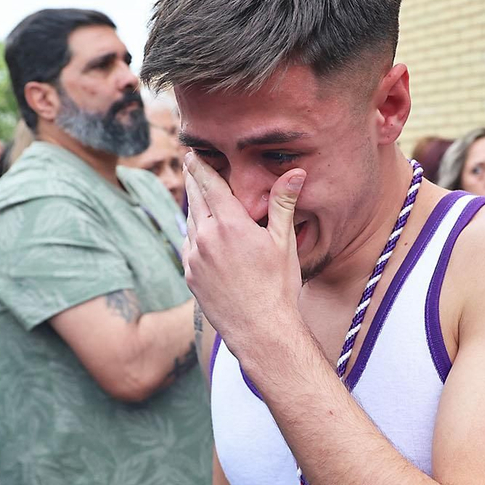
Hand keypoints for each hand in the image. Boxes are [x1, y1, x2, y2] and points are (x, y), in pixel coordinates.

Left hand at [183, 154, 305, 353]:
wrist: (261, 330)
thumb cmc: (278, 287)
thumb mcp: (283, 241)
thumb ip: (283, 203)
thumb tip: (296, 173)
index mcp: (230, 225)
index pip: (209, 184)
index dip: (199, 166)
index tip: (191, 153)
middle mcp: (206, 238)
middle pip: (194, 199)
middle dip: (192, 180)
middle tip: (190, 165)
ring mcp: (194, 258)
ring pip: (189, 222)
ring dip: (193, 206)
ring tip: (198, 196)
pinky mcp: (190, 276)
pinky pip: (188, 245)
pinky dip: (193, 233)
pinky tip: (201, 233)